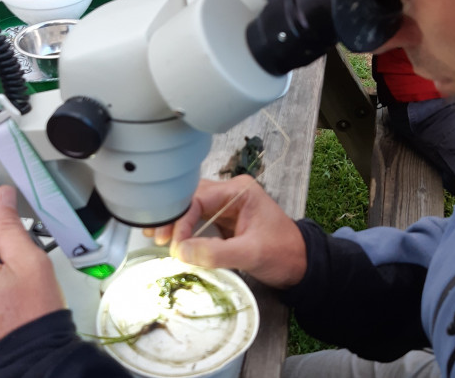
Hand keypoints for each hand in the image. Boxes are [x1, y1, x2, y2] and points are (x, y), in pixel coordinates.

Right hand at [143, 175, 306, 288]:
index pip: (199, 198)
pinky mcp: (222, 220)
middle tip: (155, 236)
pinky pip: (196, 219)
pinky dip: (182, 229)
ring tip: (154, 235)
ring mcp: (225, 205)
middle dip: (171, 217)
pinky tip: (168, 238)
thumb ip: (216, 252)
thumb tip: (181, 251)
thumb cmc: (283, 254)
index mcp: (239, 191)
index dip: (181, 219)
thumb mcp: (251, 254)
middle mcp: (230, 193)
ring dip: (174, 221)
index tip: (173, 244)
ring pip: (190, 207)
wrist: (301, 264)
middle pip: (190, 197)